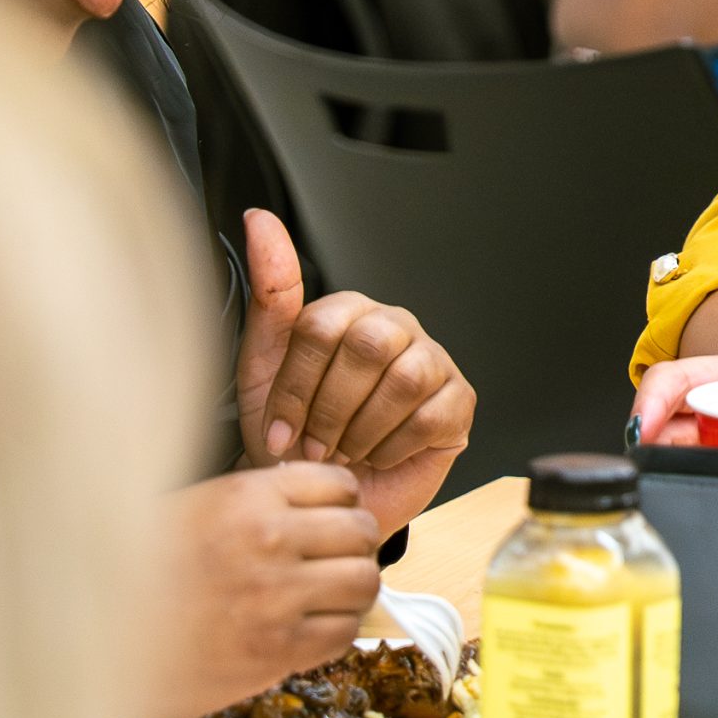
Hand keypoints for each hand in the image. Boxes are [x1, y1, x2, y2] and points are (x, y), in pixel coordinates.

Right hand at [156, 463, 383, 717]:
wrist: (90, 645)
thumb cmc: (132, 576)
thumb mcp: (190, 511)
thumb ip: (253, 502)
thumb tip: (309, 500)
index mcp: (245, 497)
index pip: (339, 484)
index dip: (340, 505)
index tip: (329, 521)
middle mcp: (267, 538)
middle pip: (361, 531)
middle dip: (352, 548)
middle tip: (331, 564)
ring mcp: (275, 595)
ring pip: (363, 582)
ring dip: (350, 592)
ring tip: (324, 600)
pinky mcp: (276, 650)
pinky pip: (343, 633)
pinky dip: (333, 634)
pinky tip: (305, 633)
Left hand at [237, 209, 475, 533]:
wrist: (326, 497)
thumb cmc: (294, 437)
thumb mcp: (262, 372)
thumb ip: (268, 295)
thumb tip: (259, 221)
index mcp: (348, 312)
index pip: (322, 324)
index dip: (295, 386)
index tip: (279, 426)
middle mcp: (394, 327)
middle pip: (367, 345)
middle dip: (331, 409)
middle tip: (316, 442)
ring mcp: (432, 360)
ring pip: (404, 379)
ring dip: (362, 431)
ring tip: (347, 449)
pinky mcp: (458, 400)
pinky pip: (431, 416)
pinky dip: (393, 447)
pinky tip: (380, 453)